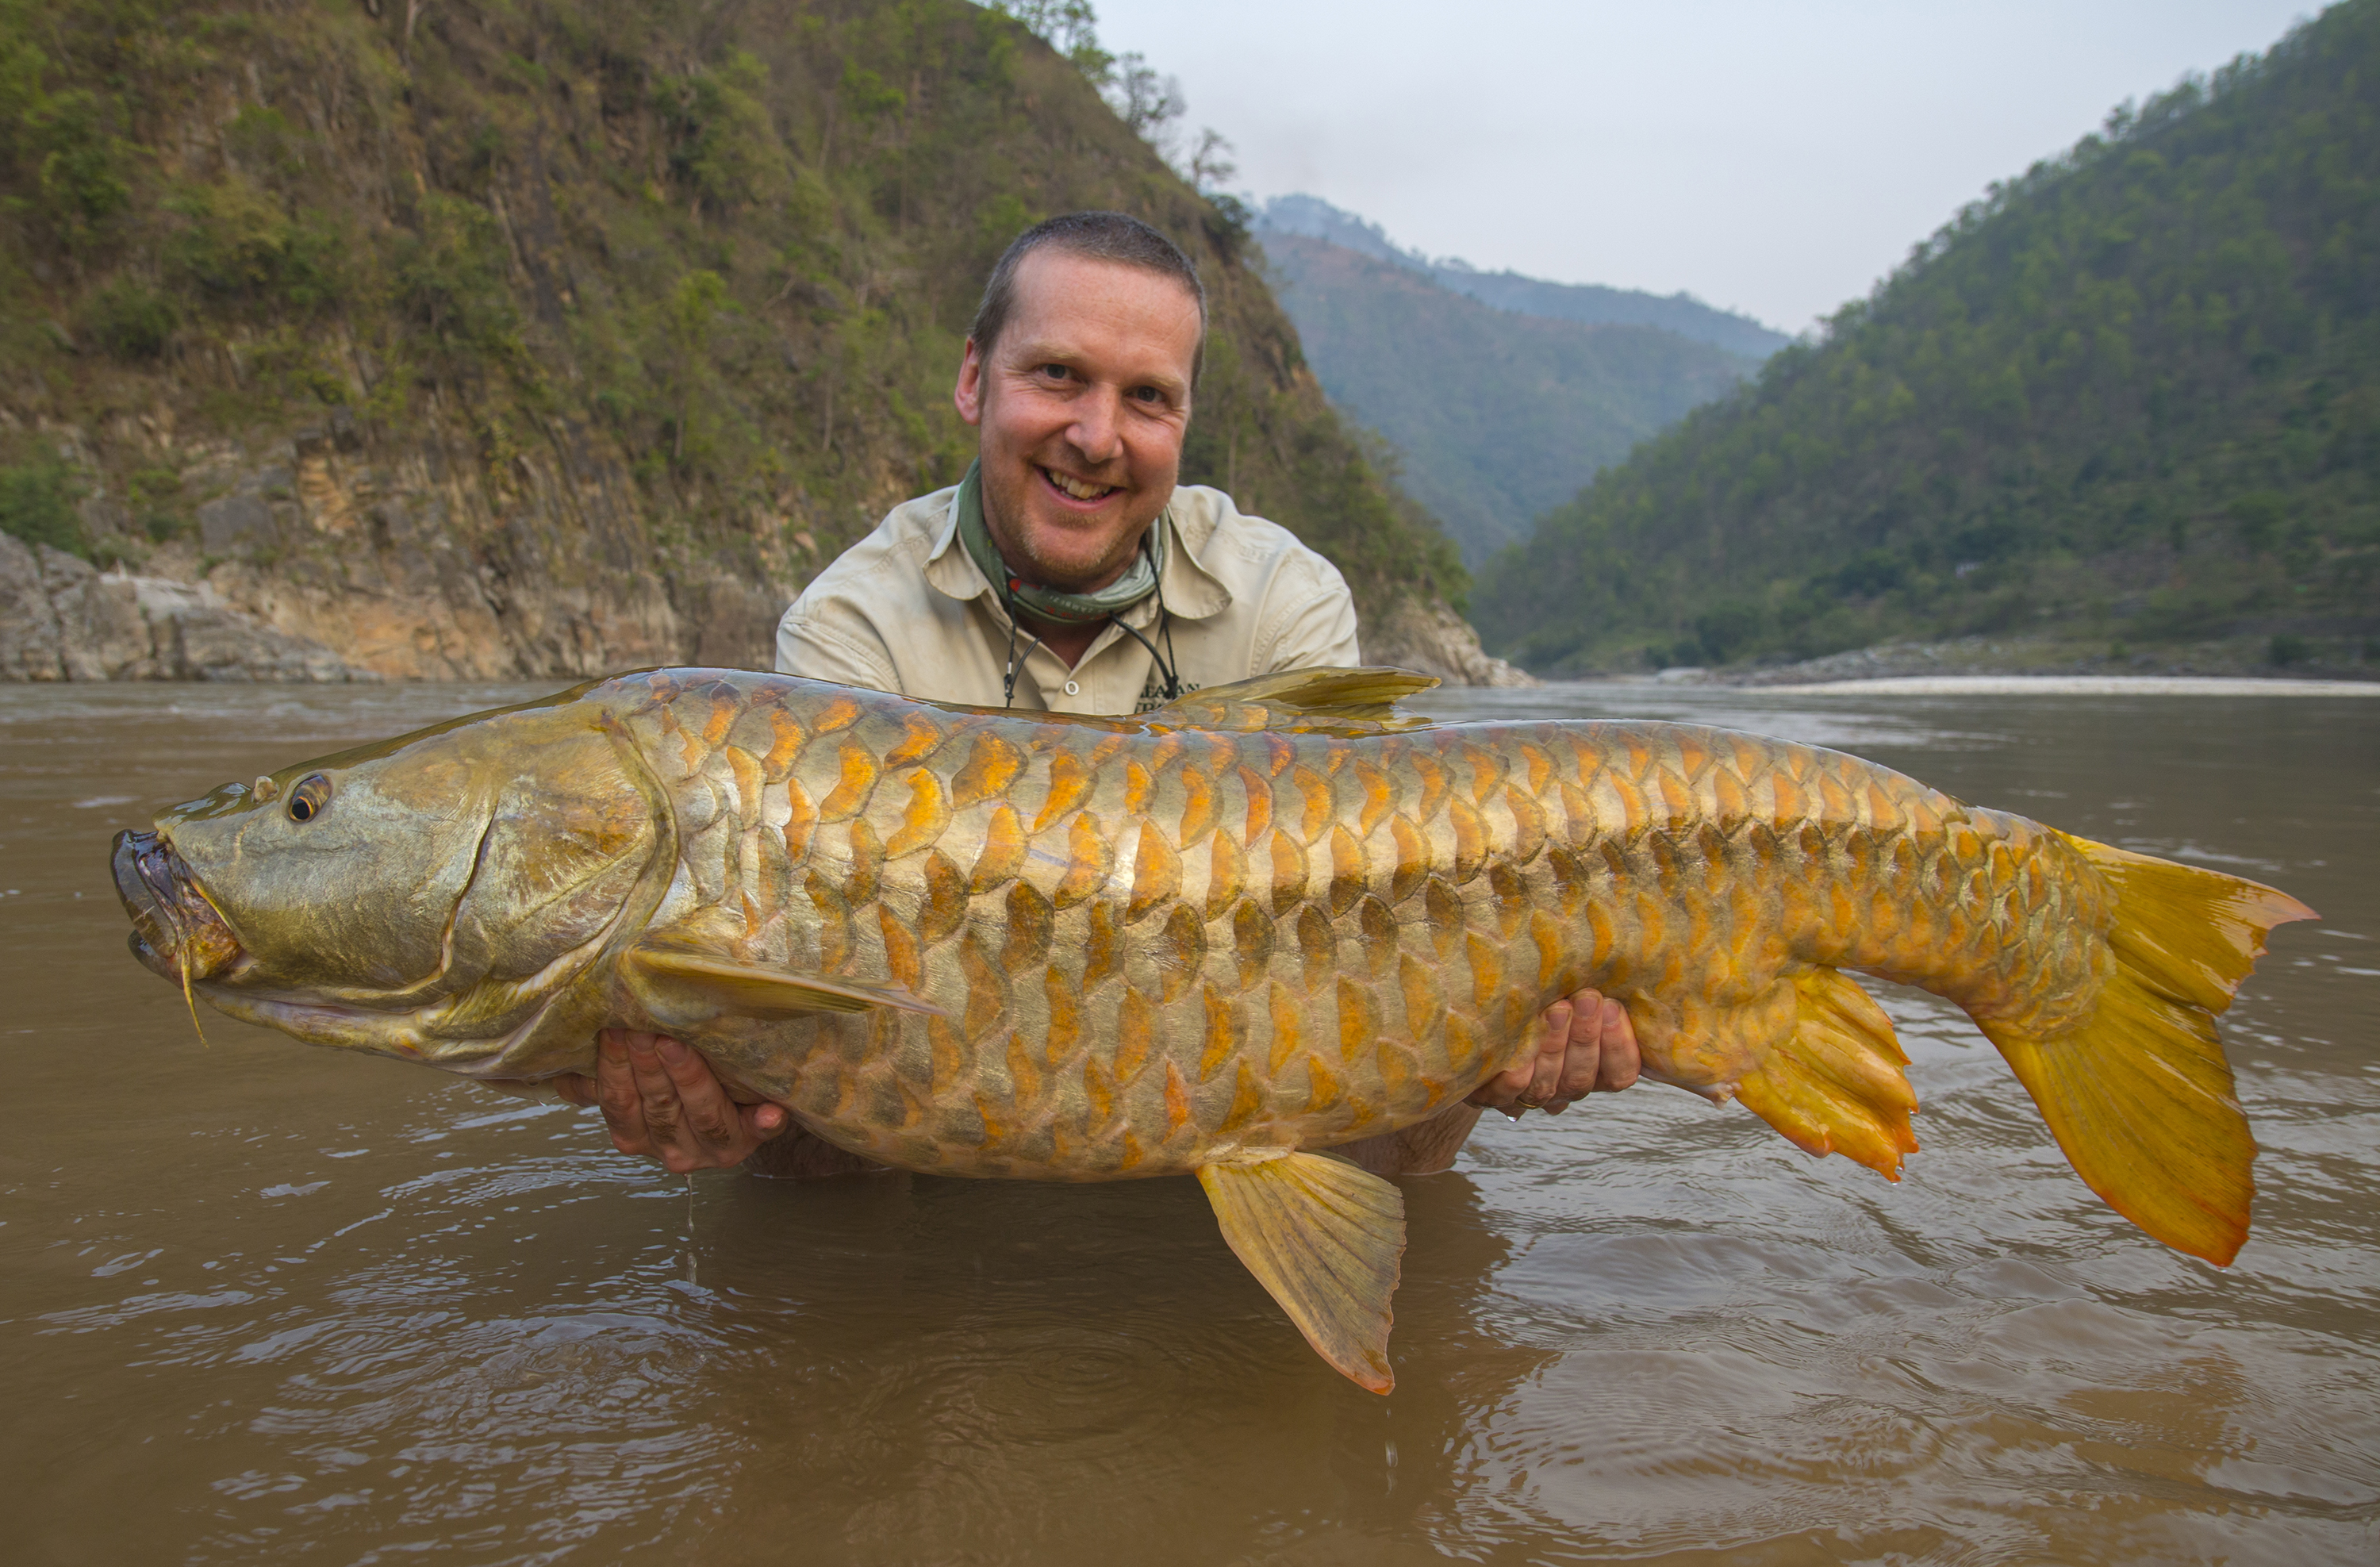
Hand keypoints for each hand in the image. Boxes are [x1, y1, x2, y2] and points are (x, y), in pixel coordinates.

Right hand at [553, 1028, 790, 1172]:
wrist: (734, 1104)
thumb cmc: (672, 1085)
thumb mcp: (631, 1085)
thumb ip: (596, 1079)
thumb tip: (554, 1069)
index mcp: (638, 1137)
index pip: (621, 1104)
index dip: (615, 1068)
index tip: (613, 1029)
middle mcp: (673, 1150)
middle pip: (659, 1107)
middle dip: (649, 1064)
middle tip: (644, 1024)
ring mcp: (714, 1148)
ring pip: (700, 1115)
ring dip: (689, 1078)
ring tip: (680, 1043)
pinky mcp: (753, 1139)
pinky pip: (758, 1132)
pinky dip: (764, 1123)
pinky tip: (771, 1112)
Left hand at [1468, 987, 1639, 1115]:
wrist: (1478, 1021)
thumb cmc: (1540, 998)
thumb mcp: (1574, 992)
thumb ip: (1596, 992)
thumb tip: (1638, 958)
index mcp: (1593, 1069)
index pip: (1620, 1073)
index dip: (1619, 1045)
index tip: (1612, 1006)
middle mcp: (1562, 1087)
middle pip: (1581, 1079)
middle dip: (1585, 1036)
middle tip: (1586, 998)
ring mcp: (1527, 1094)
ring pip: (1547, 1087)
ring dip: (1554, 1046)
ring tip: (1556, 1009)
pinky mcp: (1490, 1095)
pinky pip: (1505, 1092)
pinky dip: (1516, 1073)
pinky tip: (1519, 1047)